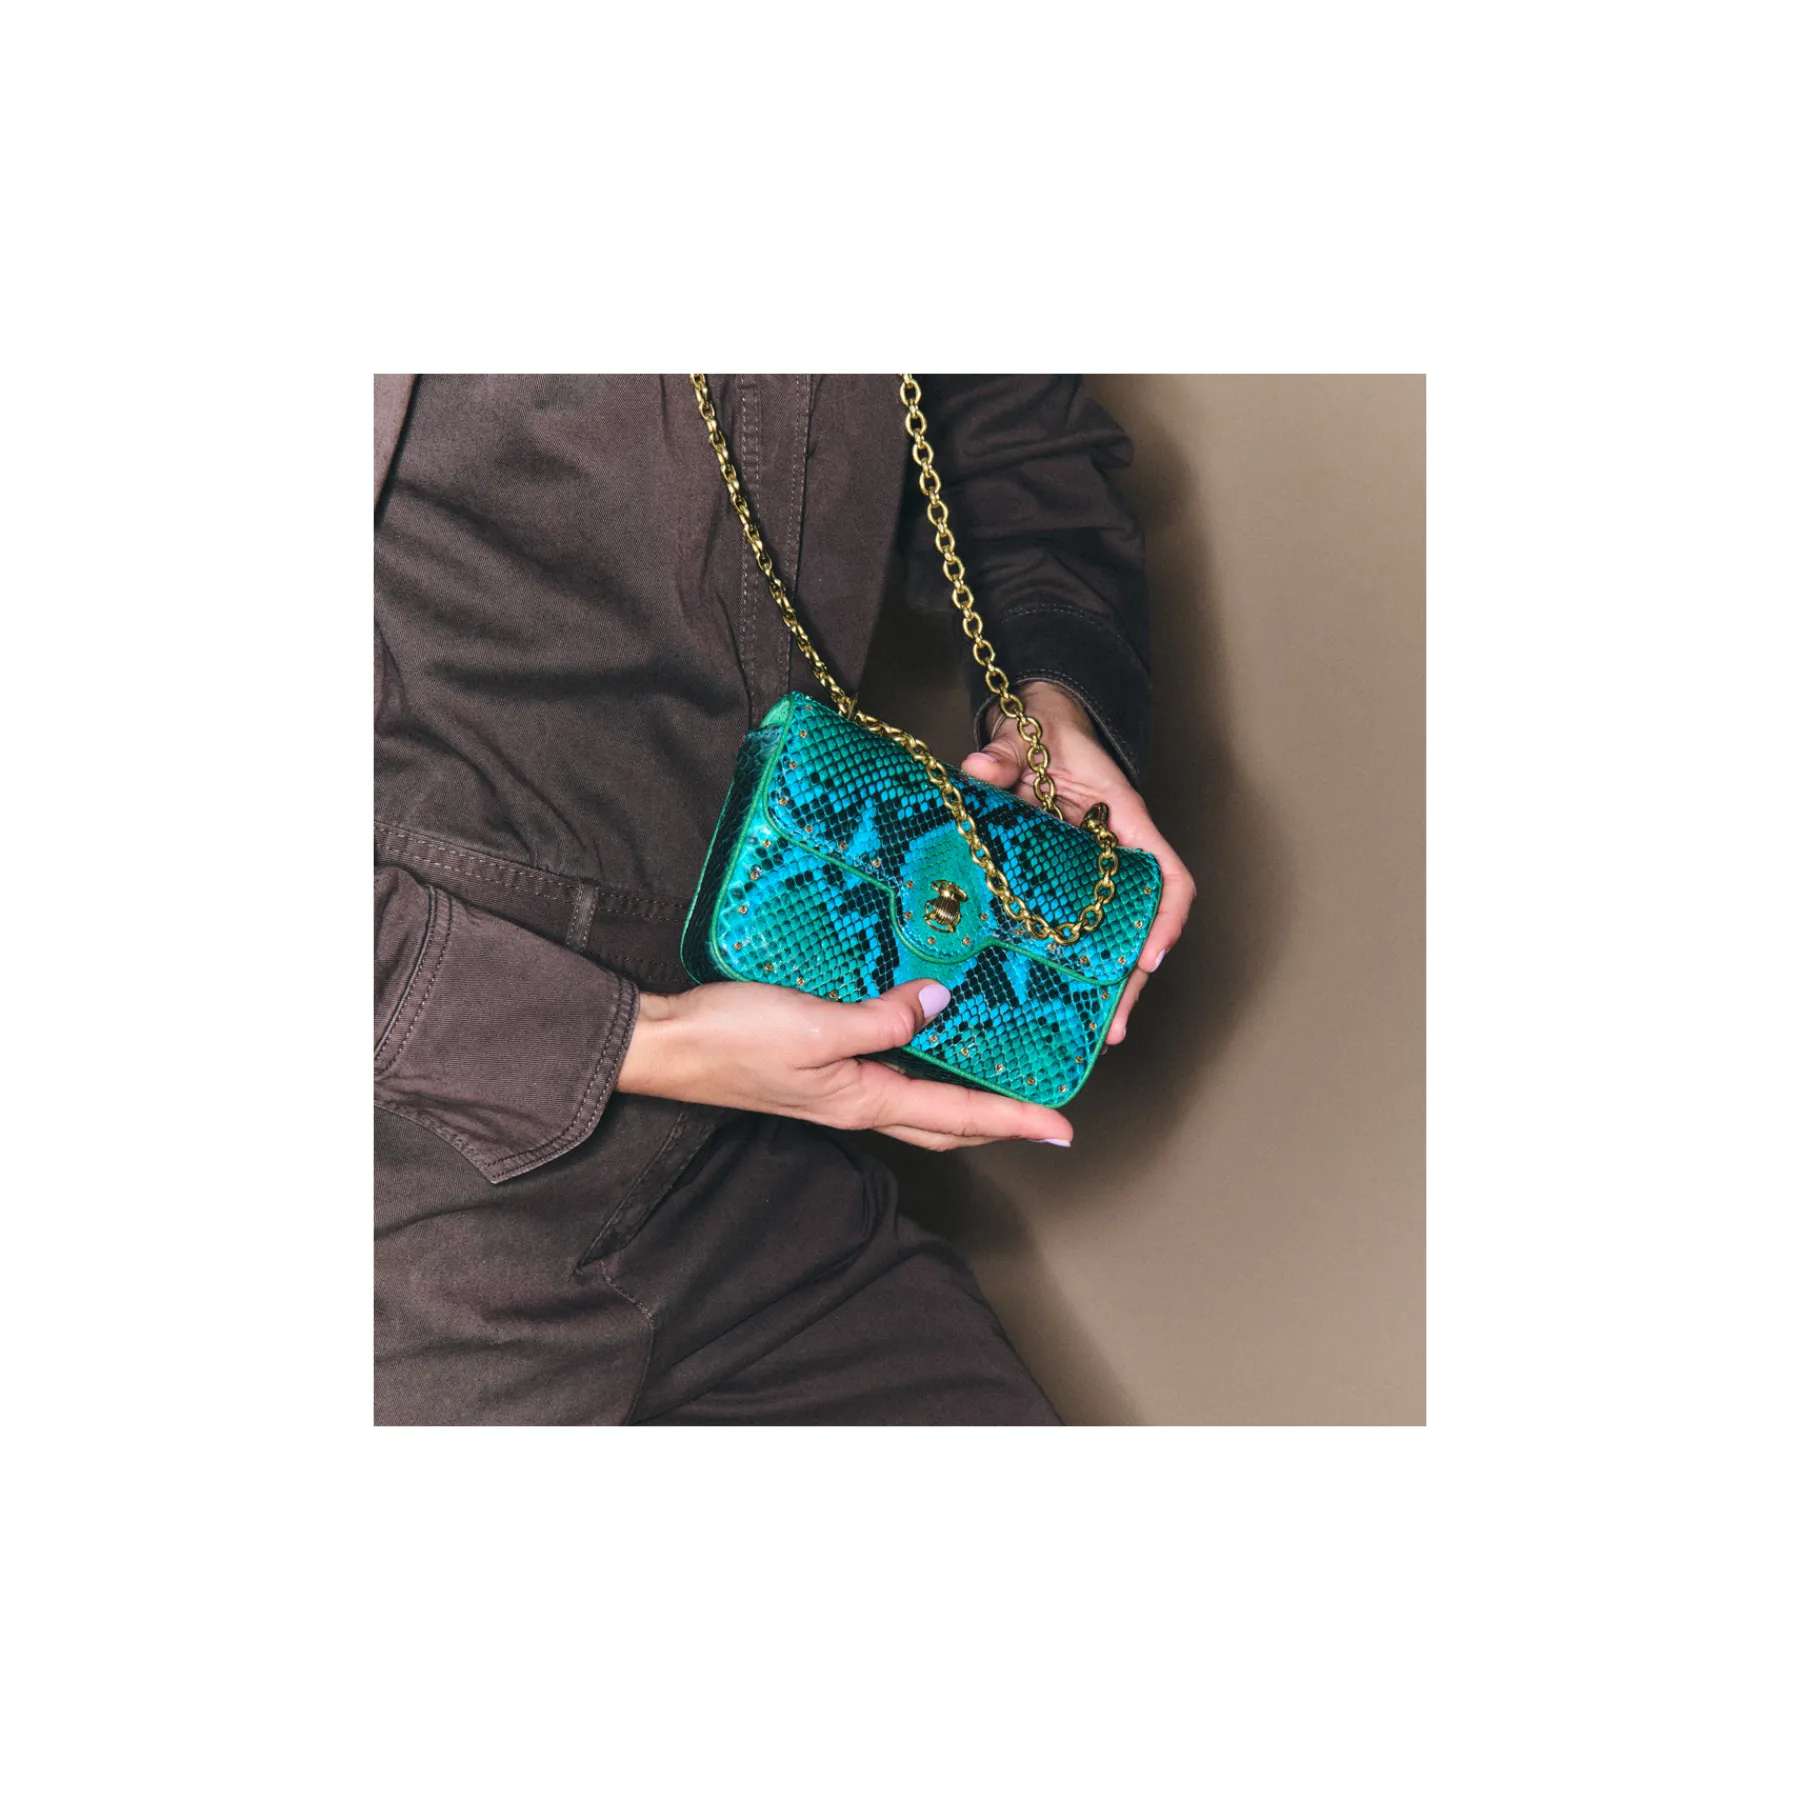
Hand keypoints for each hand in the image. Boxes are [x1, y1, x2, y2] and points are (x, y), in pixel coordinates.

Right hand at [618, 977, 1074, 1150]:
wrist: (665, 1046)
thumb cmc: (731, 1039)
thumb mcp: (814, 1026)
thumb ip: (879, 1018)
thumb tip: (938, 1004)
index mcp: (863, 1101)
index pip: (957, 1116)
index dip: (1014, 1122)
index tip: (1062, 1129)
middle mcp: (856, 1102)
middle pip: (944, 1122)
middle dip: (998, 1122)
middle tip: (1042, 1116)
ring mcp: (836, 1087)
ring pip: (917, 1099)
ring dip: (962, 1095)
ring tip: (1000, 1075)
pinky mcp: (817, 1065)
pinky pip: (885, 1070)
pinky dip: (918, 1061)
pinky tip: (922, 1033)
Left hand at [962, 682, 1193, 1044]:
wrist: (1032, 732)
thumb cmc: (1043, 735)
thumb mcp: (1025, 738)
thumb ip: (1004, 753)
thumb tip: (981, 769)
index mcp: (1124, 823)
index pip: (1167, 875)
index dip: (1166, 920)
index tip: (1152, 958)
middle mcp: (1116, 856)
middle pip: (1142, 926)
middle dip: (1132, 980)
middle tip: (1112, 1027)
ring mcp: (1090, 877)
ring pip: (1112, 938)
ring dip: (1105, 986)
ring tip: (1091, 1033)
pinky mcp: (1059, 887)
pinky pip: (1073, 933)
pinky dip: (1070, 967)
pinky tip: (1054, 1000)